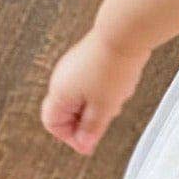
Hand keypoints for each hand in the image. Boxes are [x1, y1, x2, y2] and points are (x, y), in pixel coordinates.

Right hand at [40, 27, 148, 155]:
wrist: (125, 33)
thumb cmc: (113, 66)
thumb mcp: (104, 107)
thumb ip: (92, 129)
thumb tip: (84, 144)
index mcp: (59, 92)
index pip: (53, 123)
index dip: (71, 137)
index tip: (90, 141)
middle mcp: (62, 78)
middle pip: (69, 111)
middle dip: (89, 118)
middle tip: (107, 114)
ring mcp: (74, 66)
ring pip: (84, 97)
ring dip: (101, 103)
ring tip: (117, 94)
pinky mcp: (88, 58)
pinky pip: (94, 82)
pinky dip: (107, 88)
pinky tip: (121, 83)